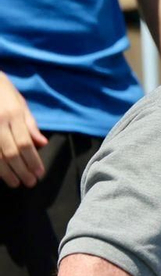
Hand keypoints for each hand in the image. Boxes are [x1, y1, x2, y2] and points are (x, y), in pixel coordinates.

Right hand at [0, 71, 46, 187]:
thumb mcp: (20, 103)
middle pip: (11, 152)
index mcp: (13, 115)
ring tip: (15, 183)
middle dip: (22, 170)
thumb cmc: (3, 92)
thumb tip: (42, 144)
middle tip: (30, 183)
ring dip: (6, 172)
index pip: (25, 144)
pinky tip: (0, 174)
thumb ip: (30, 125)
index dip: (33, 161)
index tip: (40, 174)